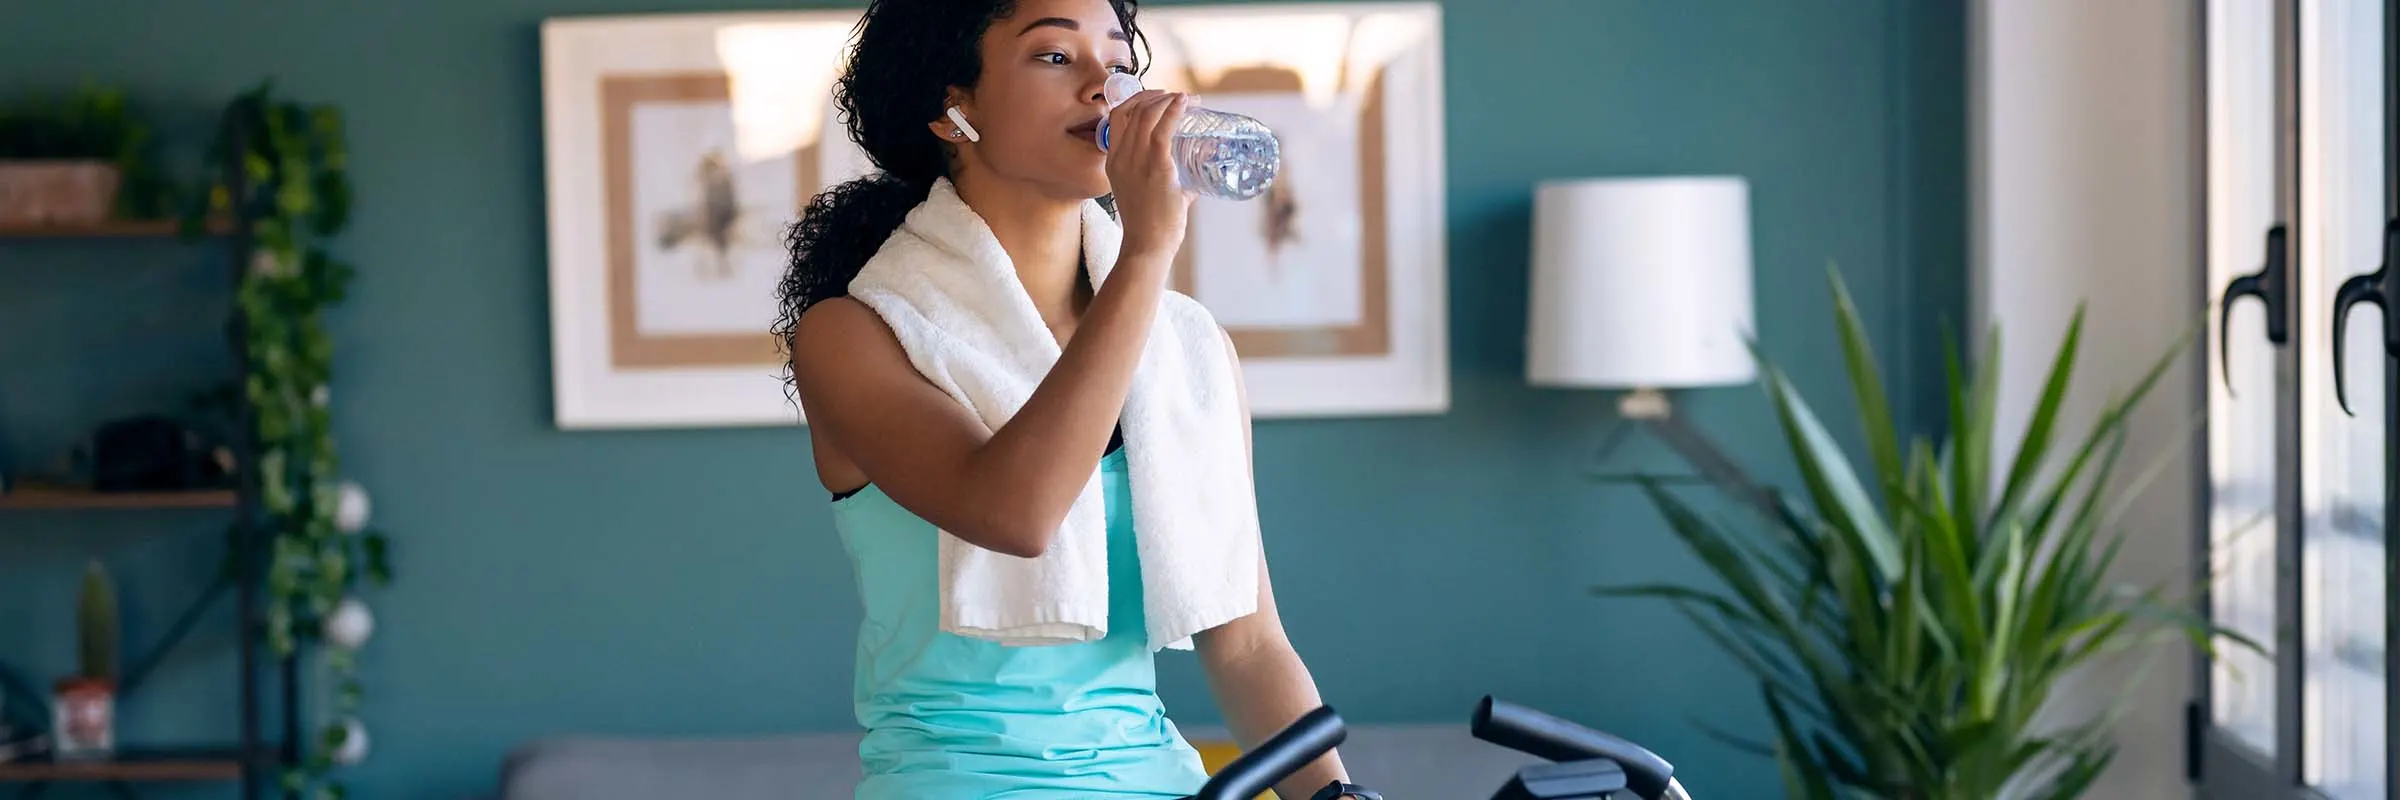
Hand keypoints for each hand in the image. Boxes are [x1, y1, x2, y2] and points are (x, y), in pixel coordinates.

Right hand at [1103, 89, 1194, 258]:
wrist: (1147, 247)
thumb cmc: (1151, 225)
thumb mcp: (1150, 194)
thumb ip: (1173, 180)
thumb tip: (1199, 172)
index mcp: (1114, 161)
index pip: (1118, 115)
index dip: (1139, 100)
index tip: (1159, 99)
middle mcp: (1121, 156)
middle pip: (1134, 109)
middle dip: (1158, 96)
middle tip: (1179, 98)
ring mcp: (1136, 161)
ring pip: (1148, 114)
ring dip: (1169, 100)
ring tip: (1187, 99)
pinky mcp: (1156, 167)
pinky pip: (1163, 130)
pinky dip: (1175, 110)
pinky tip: (1185, 103)